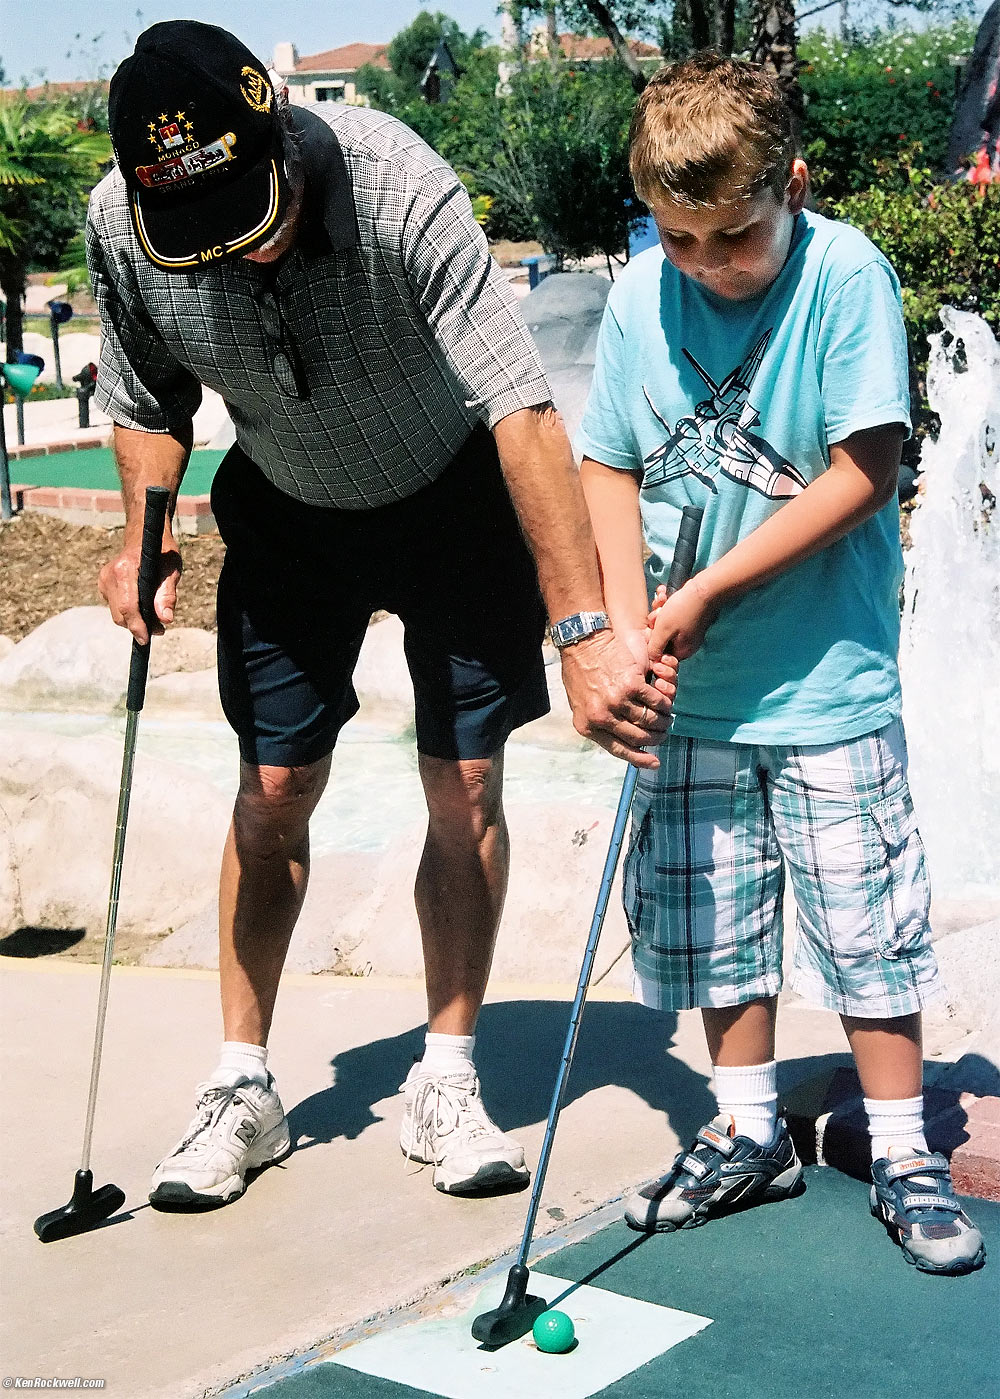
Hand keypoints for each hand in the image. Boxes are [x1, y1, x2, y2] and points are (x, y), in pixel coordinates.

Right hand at [98, 535, 182, 644]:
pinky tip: (144, 607)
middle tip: (160, 629)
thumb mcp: (172, 570)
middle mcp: (109, 575)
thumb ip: (167, 594)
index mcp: (124, 569)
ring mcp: (104, 580)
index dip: (137, 626)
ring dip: (135, 621)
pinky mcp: (104, 585)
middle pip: (120, 614)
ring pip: (117, 614)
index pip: (127, 607)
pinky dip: (130, 613)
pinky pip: (116, 607)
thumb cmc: (161, 551)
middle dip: (139, 627)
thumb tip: (166, 619)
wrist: (145, 535)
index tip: (147, 639)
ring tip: (155, 619)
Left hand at [559, 628, 677, 767]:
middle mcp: (602, 717)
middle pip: (638, 737)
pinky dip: (664, 703)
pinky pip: (655, 700)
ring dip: (662, 721)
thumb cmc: (579, 671)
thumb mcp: (579, 704)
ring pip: (649, 720)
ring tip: (666, 718)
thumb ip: (597, 722)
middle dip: (655, 738)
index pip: (618, 749)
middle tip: (663, 733)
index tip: (654, 762)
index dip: (639, 758)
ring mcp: (617, 701)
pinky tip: (666, 702)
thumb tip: (617, 738)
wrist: (582, 642)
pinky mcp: (632, 684)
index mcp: (588, 726)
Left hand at [647, 576, 718, 662]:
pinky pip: (672, 614)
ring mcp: (689, 630)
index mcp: (682, 650)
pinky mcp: (689, 618)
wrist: (705, 588)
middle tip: (657, 612)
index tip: (652, 628)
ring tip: (662, 599)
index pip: (661, 654)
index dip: (653, 641)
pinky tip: (664, 593)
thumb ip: (655, 648)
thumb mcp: (663, 631)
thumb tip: (651, 658)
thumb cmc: (684, 609)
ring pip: (665, 623)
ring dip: (659, 610)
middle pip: (662, 637)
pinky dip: (666, 604)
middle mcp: (687, 642)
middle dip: (656, 622)